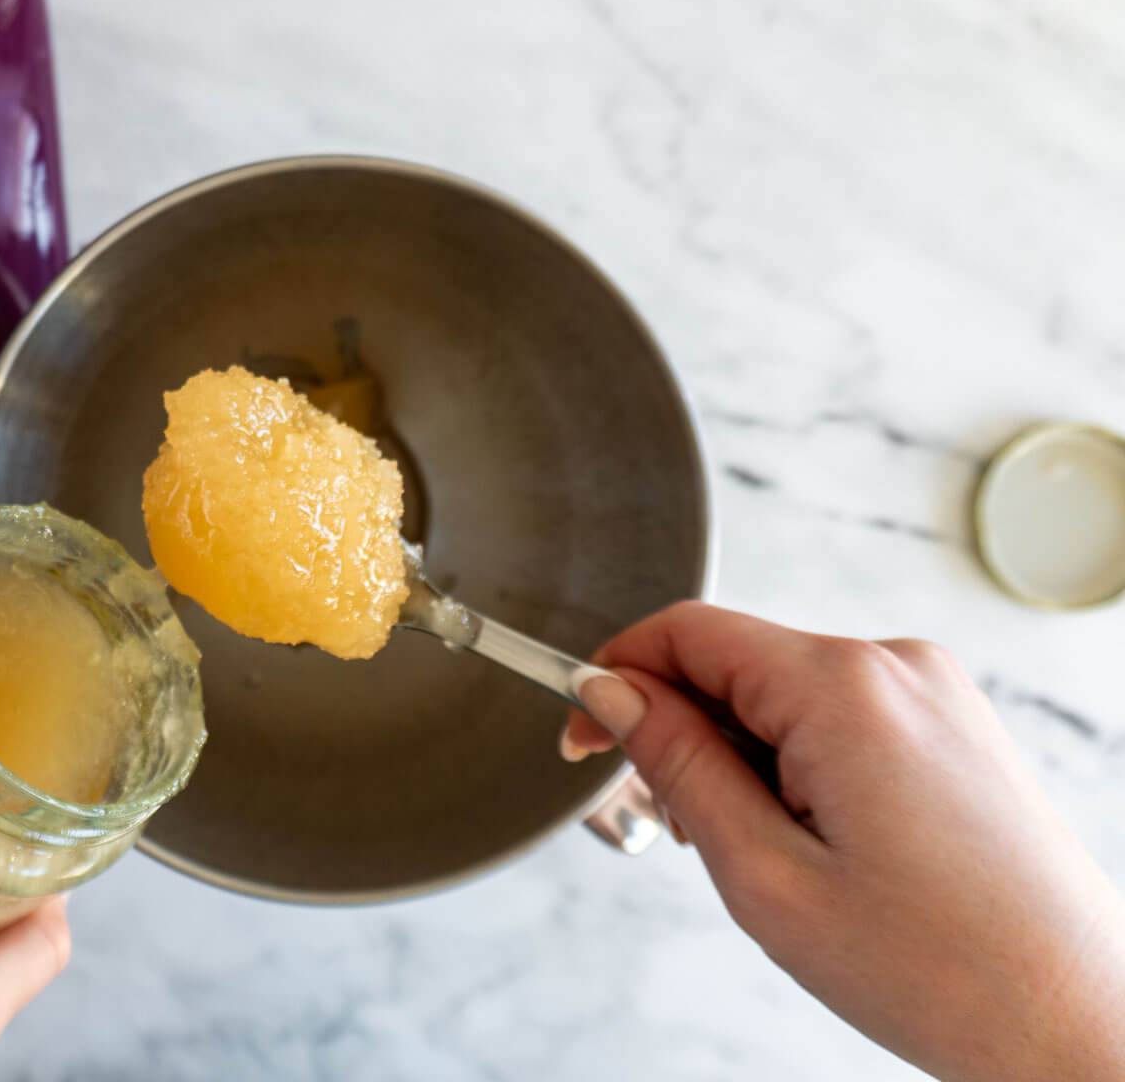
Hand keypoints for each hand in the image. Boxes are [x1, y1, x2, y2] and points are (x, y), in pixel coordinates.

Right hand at [561, 602, 1124, 1081]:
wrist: (1083, 1024)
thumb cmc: (942, 969)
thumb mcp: (765, 875)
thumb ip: (677, 766)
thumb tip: (612, 694)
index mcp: (844, 688)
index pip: (687, 631)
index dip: (616, 677)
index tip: (581, 738)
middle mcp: (896, 667)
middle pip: (735, 662)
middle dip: (682, 732)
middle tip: (675, 831)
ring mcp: (935, 693)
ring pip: (784, 693)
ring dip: (741, 758)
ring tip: (764, 859)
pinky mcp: (954, 726)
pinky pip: (840, 715)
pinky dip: (797, 764)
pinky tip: (813, 845)